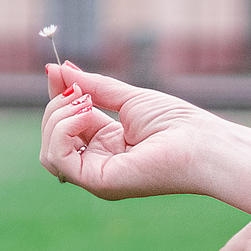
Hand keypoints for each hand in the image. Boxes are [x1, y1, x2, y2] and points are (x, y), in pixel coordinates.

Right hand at [39, 64, 231, 201]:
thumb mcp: (127, 98)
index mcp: (105, 146)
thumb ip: (91, 87)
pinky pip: (57, 157)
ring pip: (49, 151)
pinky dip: (63, 129)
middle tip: (80, 90)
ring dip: (58, 117)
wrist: (202, 144)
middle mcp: (97, 164)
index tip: (57, 72)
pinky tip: (86, 114)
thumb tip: (57, 69)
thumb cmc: (177, 124)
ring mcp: (95, 176)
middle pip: (52, 138)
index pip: (64, 125)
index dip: (58, 99)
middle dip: (57, 107)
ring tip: (86, 102)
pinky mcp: (96, 181)